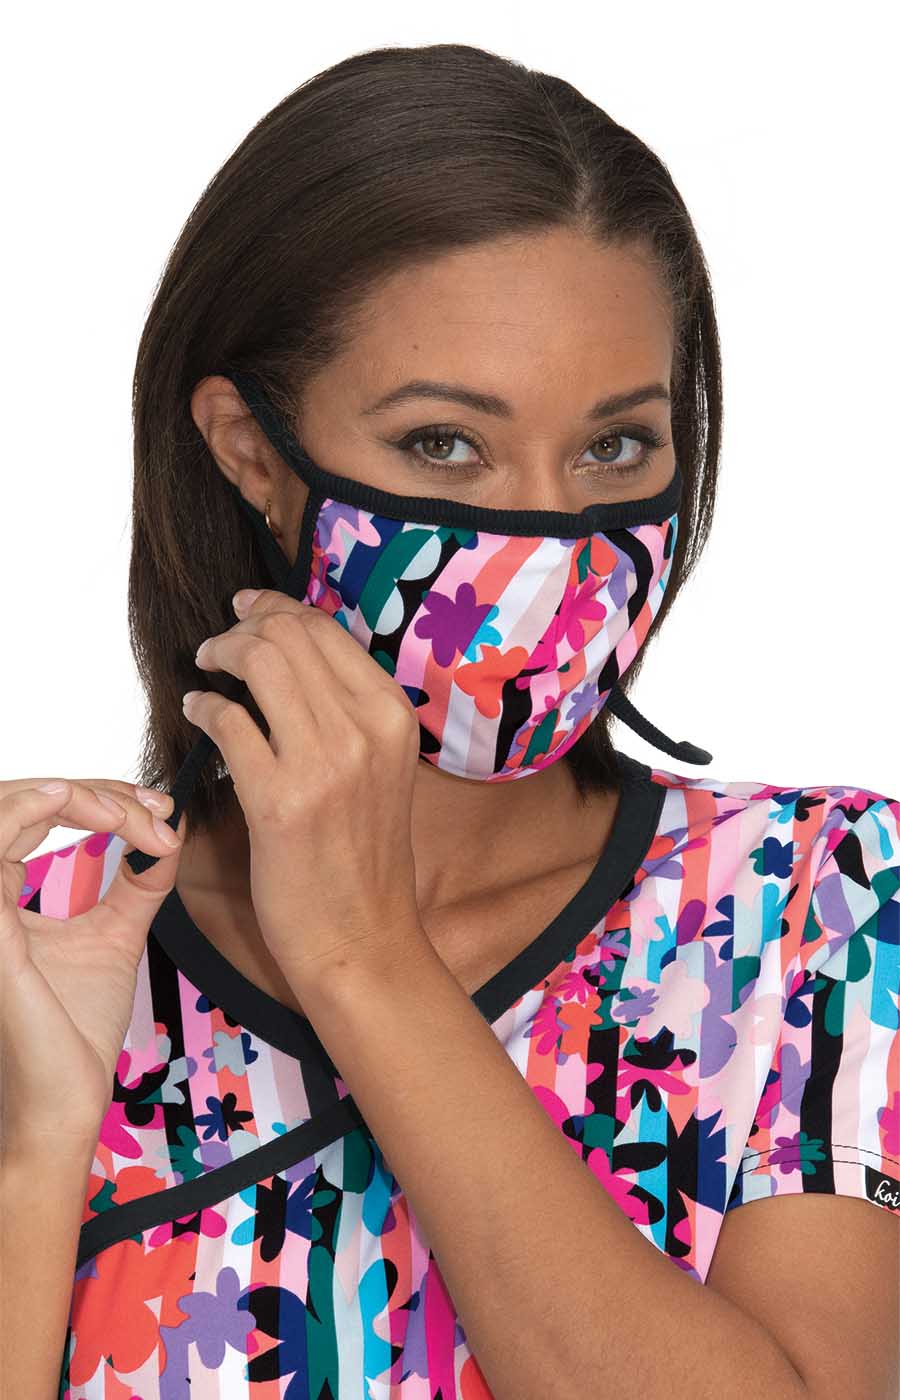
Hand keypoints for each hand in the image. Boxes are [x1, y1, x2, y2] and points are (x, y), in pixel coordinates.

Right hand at [0, 777, 185, 1157]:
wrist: (64, 1101)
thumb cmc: (75, 1032)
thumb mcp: (116, 936)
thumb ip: (137, 883)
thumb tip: (168, 833)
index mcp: (0, 895)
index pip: (36, 815)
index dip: (99, 797)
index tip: (160, 809)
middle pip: (21, 800)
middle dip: (96, 791)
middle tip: (156, 808)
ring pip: (6, 806)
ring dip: (75, 795)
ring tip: (130, 812)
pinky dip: (33, 809)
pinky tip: (80, 806)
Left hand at [185, 588, 428, 998]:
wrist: (361, 936)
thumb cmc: (361, 855)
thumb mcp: (379, 767)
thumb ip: (346, 709)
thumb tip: (288, 650)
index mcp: (393, 716)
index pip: (326, 629)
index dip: (275, 608)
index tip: (247, 610)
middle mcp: (366, 730)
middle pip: (289, 634)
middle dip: (243, 626)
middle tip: (220, 644)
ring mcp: (325, 764)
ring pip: (260, 662)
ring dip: (222, 654)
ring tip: (206, 667)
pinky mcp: (280, 801)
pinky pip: (228, 720)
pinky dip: (204, 706)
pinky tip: (198, 712)